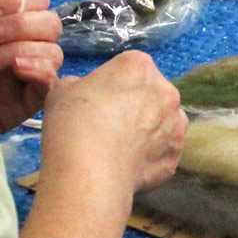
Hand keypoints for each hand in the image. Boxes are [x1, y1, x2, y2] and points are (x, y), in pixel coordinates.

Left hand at [0, 0, 65, 133]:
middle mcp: (23, 43)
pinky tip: (16, 69)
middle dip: (19, 24)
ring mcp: (27, 73)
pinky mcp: (28, 102)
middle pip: (51, 23)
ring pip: (54, 51)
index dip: (20, 0)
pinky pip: (51, 82)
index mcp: (6, 20)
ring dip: (19, 49)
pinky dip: (40, 69)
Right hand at [39, 51, 187, 196]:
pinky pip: (162, 153)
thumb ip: (77, 86)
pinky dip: (149, 159)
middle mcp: (166, 91)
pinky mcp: (175, 158)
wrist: (90, 171)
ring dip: (148, 131)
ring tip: (120, 149)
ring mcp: (175, 125)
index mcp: (139, 66)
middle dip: (135, 106)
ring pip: (163, 123)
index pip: (129, 68)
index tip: (97, 101)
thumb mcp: (61, 91)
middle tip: (108, 125)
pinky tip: (127, 167)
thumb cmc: (74, 122)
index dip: (111, 85)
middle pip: (152, 94)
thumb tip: (80, 92)